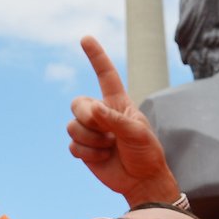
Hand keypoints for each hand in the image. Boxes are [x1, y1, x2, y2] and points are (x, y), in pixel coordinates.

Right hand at [65, 36, 178, 205]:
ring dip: (92, 140)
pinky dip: (88, 154)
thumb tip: (92, 109)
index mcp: (117, 103)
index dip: (96, 56)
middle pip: (77, 103)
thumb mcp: (137, 132)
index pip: (105, 75)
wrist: (141, 180)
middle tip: (104, 131)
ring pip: (72, 126)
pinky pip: (72, 145)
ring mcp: (90, 131)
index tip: (85, 38)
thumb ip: (114, 119)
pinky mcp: (83, 149)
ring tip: (109, 148)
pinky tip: (103, 158)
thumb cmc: (146, 152)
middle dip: (87, 117)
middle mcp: (100, 113)